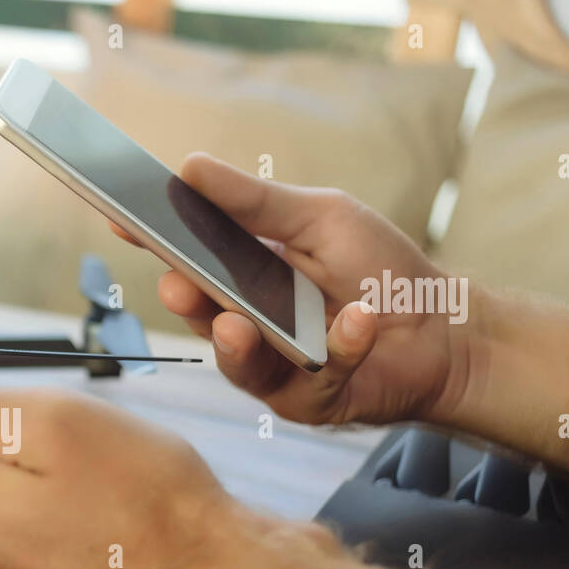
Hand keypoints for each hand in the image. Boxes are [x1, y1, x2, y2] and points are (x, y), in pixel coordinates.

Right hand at [115, 153, 472, 426]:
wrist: (447, 327)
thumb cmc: (381, 269)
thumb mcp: (320, 218)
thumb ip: (256, 202)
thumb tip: (190, 166)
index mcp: (242, 276)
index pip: (186, 257)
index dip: (153, 240)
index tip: (121, 218)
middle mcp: (247, 324)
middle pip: (201, 316)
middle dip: (188, 304)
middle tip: (181, 287)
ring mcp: (273, 368)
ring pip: (237, 363)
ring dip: (238, 345)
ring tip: (240, 324)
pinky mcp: (308, 402)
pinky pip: (311, 380)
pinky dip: (339, 348)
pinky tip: (359, 322)